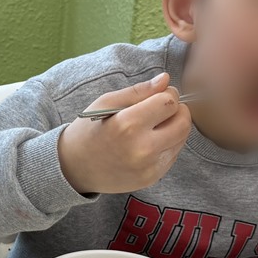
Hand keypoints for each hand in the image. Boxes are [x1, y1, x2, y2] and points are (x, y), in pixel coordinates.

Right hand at [58, 72, 190, 194]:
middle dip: (177, 111)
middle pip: (183, 122)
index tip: (159, 95)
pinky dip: (166, 145)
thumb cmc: (89, 130)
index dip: (167, 94)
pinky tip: (147, 143)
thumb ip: (139, 91)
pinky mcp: (152, 178)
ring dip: (173, 128)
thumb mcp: (106, 103)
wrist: (74, 167)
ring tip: (153, 127)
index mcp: (127, 125)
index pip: (169, 102)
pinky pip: (173, 155)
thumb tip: (165, 80)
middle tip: (162, 110)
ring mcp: (148, 167)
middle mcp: (141, 148)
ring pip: (182, 139)